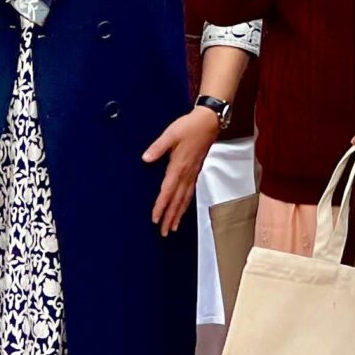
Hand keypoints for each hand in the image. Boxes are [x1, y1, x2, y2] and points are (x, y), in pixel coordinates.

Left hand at [144, 109, 218, 233]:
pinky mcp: (196, 171)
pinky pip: (190, 192)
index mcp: (178, 166)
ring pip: (185, 199)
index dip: (161, 206)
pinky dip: (186, 204)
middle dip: (170, 217)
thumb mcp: (170, 134)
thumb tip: (146, 158)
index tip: (156, 219)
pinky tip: (183, 208)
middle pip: (177, 201)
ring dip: (179, 214)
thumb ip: (158, 147)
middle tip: (164, 232)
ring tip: (174, 227)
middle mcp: (187, 174)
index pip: (168, 191)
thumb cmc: (190, 126)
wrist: (208, 122)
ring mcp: (193, 174)